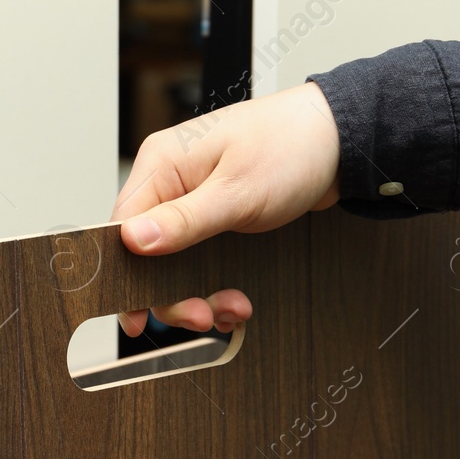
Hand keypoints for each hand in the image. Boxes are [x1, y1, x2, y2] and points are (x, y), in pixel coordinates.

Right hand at [112, 81, 342, 335]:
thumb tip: (133, 239)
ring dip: (198, 296)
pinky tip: (236, 299)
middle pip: (146, 255)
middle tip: (201, 316)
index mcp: (162, 163)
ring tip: (229, 309)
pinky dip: (215, 287)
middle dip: (171, 294)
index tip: (135, 314)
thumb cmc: (291, 148)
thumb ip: (184, 220)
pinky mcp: (214, 217)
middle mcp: (171, 182)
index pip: (121, 227)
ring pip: (173, 265)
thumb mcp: (237, 191)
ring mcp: (192, 201)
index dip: (125, 274)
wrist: (339, 142)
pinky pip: (199, 262)